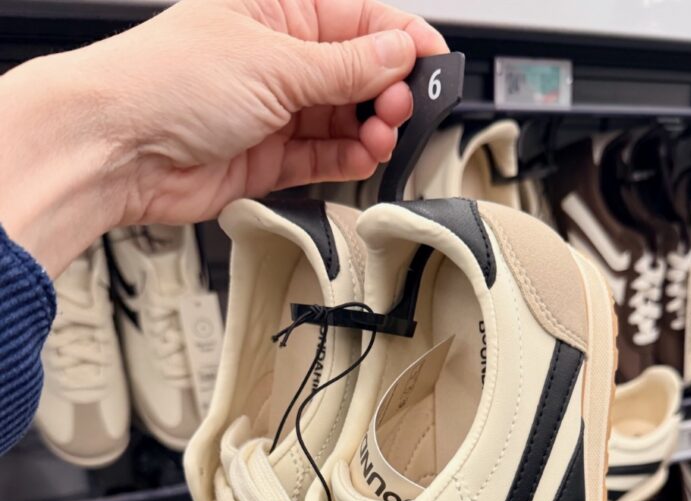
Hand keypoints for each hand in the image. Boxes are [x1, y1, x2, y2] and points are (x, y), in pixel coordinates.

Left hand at [0, 0, 445, 274]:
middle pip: (358, 73)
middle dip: (388, 91)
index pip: (360, 19)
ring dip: (370, 129)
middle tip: (401, 108)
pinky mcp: (267, 157)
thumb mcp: (275, 63)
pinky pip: (322, 157)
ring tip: (382, 136)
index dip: (402, 41)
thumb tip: (399, 51)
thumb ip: (344, 66)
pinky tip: (363, 156)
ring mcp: (274, 109)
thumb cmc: (168, 81)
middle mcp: (278, 57)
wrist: (118, 149)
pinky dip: (347, 159)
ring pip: (344, 119)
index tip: (435, 65)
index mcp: (278, 9)